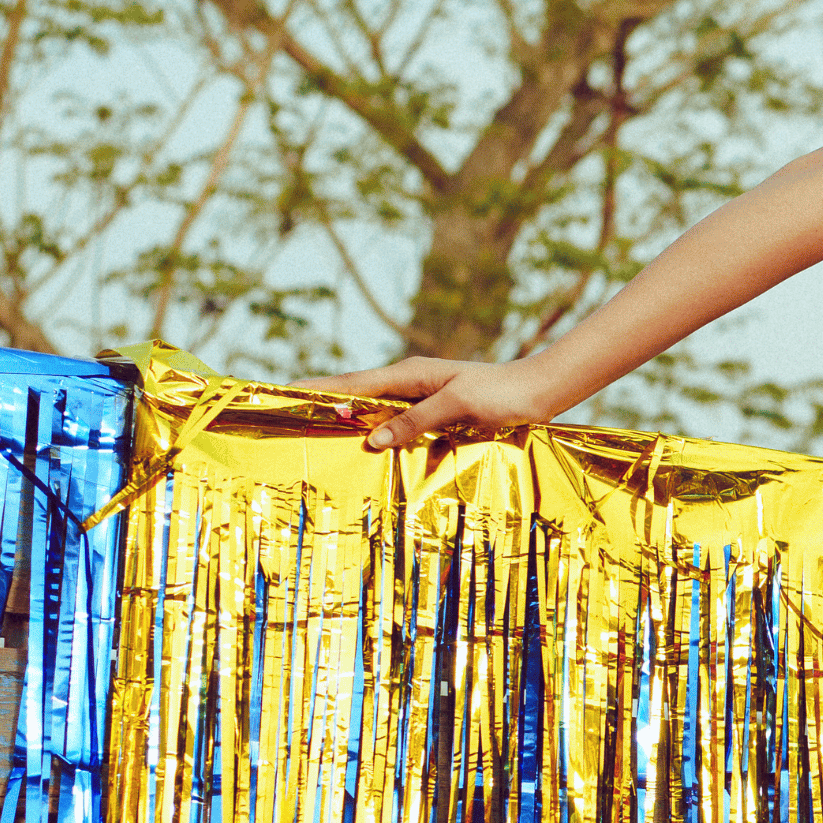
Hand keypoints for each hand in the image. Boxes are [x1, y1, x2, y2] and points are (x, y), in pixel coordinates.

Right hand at [301, 351, 567, 453]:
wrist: (538, 392)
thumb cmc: (502, 395)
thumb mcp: (458, 406)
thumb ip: (415, 420)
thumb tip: (371, 440)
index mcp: (410, 374)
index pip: (353, 382)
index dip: (319, 389)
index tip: (285, 392)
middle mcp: (410, 382)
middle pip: (357, 394)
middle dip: (324, 404)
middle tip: (290, 420)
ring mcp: (421, 396)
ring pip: (374, 410)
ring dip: (348, 421)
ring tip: (316, 436)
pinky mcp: (434, 411)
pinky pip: (395, 422)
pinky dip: (376, 432)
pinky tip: (367, 448)